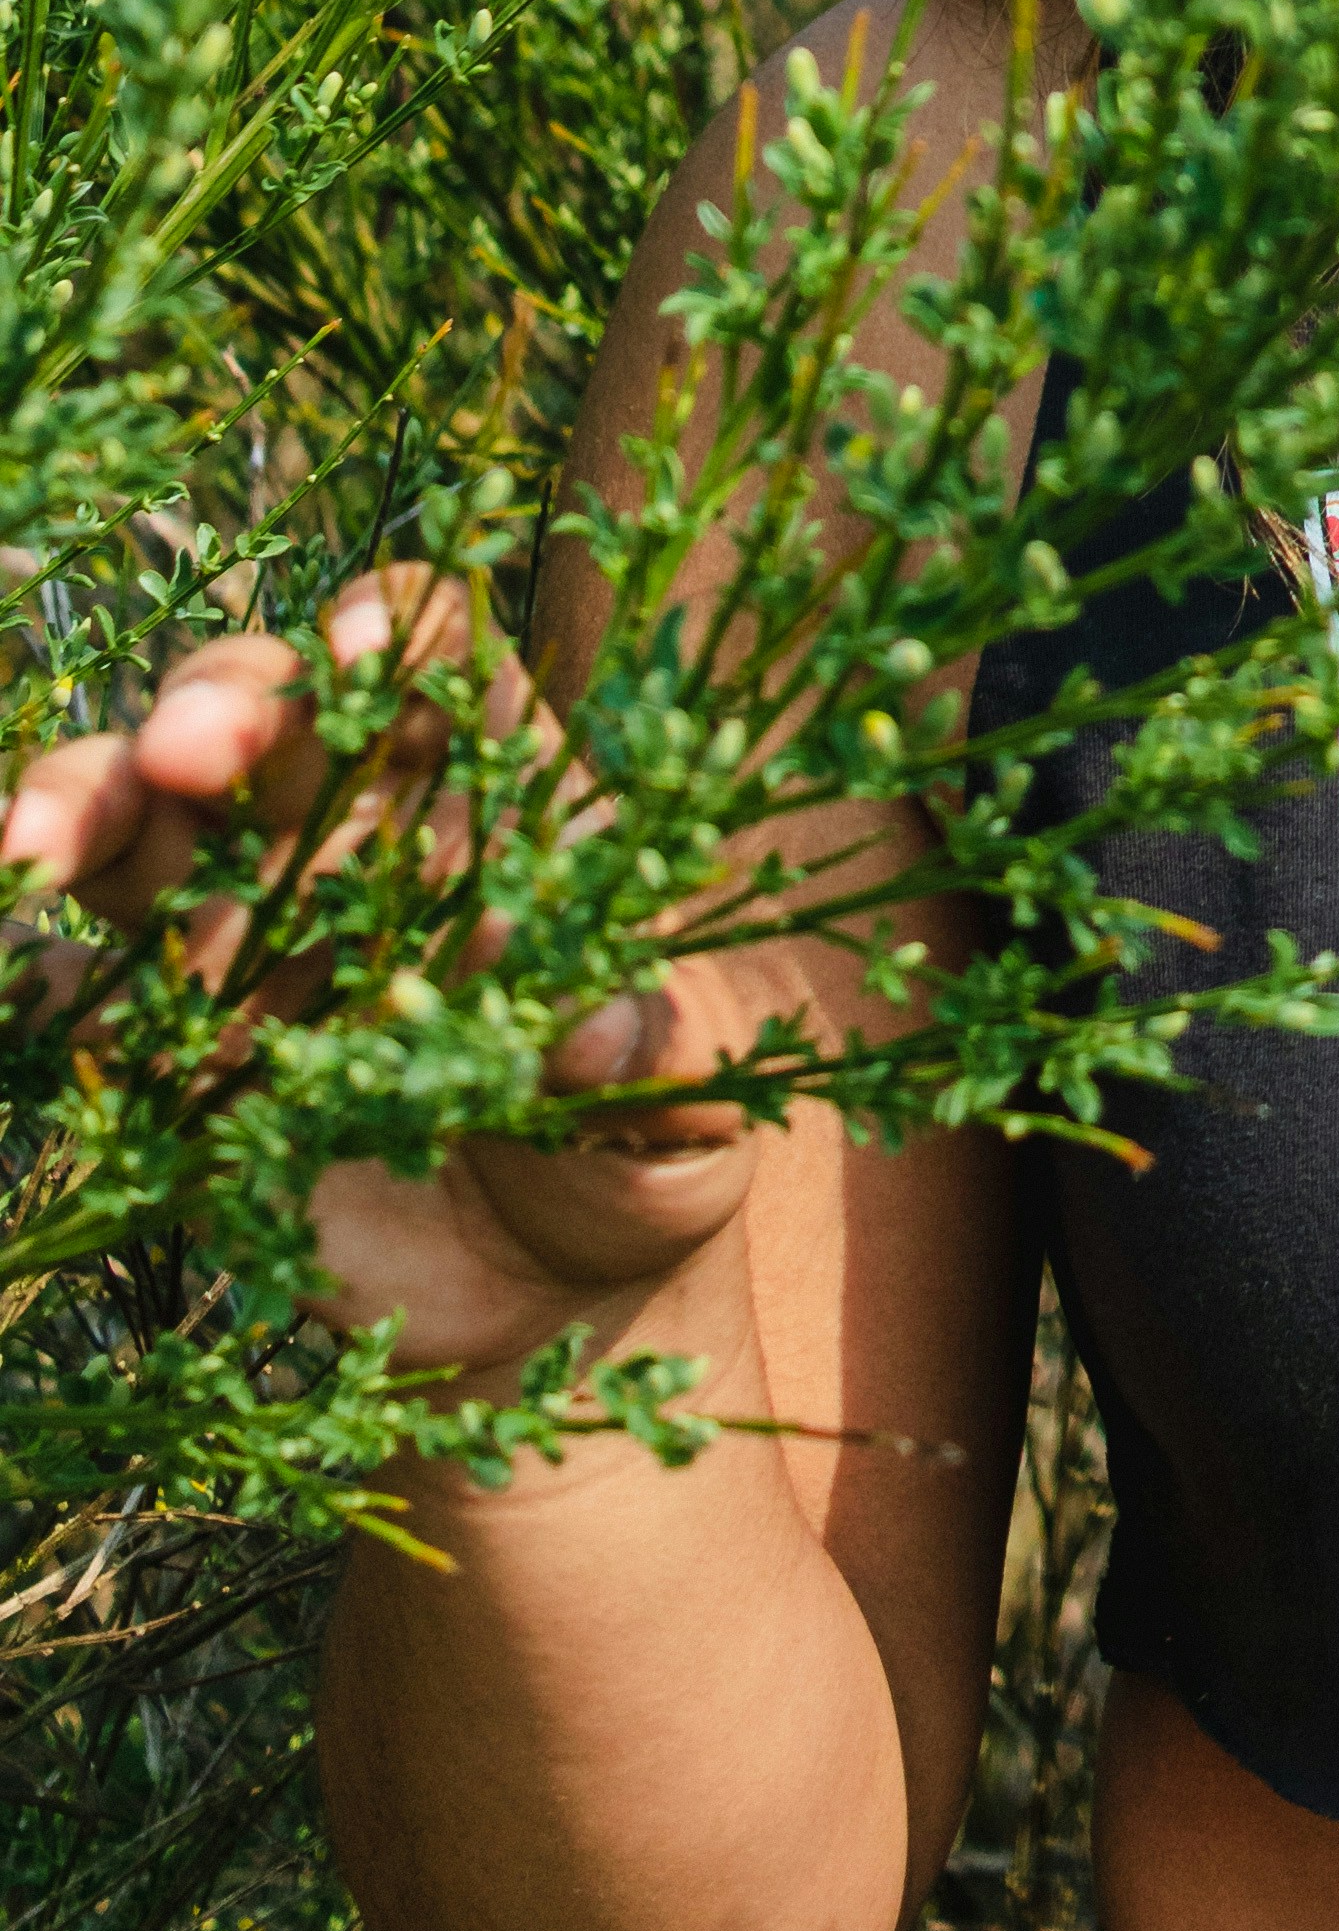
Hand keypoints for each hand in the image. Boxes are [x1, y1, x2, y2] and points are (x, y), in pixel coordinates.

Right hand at [2, 567, 756, 1395]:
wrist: (549, 1302)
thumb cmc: (638, 1150)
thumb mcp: (680, 1098)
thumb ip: (651, 1052)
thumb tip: (598, 1027)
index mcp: (495, 793)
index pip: (436, 651)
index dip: (387, 628)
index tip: (356, 657)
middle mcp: (356, 832)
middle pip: (267, 712)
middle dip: (218, 704)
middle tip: (186, 752)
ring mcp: (248, 931)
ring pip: (143, 821)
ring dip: (84, 805)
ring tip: (31, 842)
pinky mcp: (171, 1053)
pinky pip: (71, 991)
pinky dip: (32, 974)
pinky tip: (20, 979)